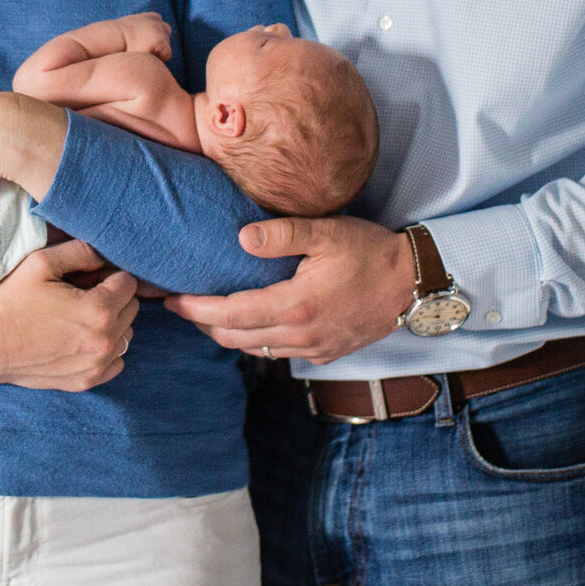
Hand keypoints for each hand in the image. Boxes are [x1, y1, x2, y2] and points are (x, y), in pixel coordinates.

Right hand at [0, 239, 137, 388]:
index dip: (109, 275)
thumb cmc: (11, 299)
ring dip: (112, 323)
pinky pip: (116, 362)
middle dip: (113, 297)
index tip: (87, 277)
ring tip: (79, 317)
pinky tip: (80, 339)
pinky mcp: (86, 381)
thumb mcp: (41, 262)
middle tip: (81, 294)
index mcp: (99, 310)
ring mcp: (96, 365)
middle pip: (132, 308)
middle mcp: (104, 341)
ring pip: (127, 335)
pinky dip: (105, 349)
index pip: (129, 283)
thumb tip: (103, 253)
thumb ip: (80, 251)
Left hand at [162, 216, 416, 365]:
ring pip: (254, 349)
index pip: (231, 313)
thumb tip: (240, 238)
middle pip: (235, 338)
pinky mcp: (325, 352)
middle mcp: (302, 334)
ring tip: (205, 313)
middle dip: (202, 323)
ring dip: (226, 334)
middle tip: (178, 306)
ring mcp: (314, 348)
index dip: (196, 308)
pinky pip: (277, 352)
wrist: (413, 282)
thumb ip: (281, 234)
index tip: (171, 299)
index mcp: (297, 306)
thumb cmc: (369, 252)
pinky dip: (254, 340)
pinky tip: (246, 322)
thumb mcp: (326, 232)